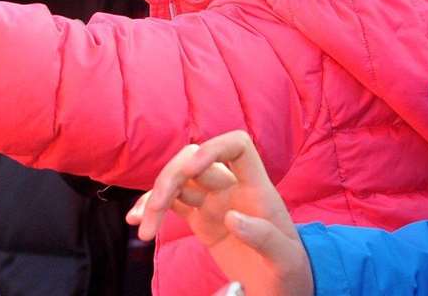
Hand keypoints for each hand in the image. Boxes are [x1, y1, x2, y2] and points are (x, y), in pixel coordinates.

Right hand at [126, 131, 312, 295]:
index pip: (238, 146)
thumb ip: (264, 237)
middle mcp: (233, 188)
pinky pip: (173, 203)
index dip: (214, 147)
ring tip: (144, 229)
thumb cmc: (290, 271)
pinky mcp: (201, 219)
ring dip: (156, 197)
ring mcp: (214, 202)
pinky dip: (153, 207)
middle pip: (195, 161)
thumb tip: (233, 217)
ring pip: (179, 181)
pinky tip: (137, 220)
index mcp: (257, 189)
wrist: (281, 287)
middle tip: (155, 211)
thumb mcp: (285, 260)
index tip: (192, 166)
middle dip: (171, 178)